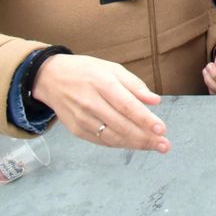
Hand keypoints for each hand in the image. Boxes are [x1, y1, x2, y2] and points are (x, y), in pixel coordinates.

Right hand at [31, 54, 169, 152]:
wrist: (50, 78)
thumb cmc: (86, 71)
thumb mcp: (112, 69)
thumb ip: (135, 85)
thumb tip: (155, 101)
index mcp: (102, 83)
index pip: (126, 105)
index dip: (145, 119)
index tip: (162, 129)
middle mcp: (91, 103)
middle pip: (121, 125)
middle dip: (145, 137)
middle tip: (165, 145)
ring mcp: (82, 119)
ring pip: (112, 137)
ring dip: (135, 144)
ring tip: (155, 147)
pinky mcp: (77, 130)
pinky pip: (102, 141)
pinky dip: (120, 144)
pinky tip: (135, 144)